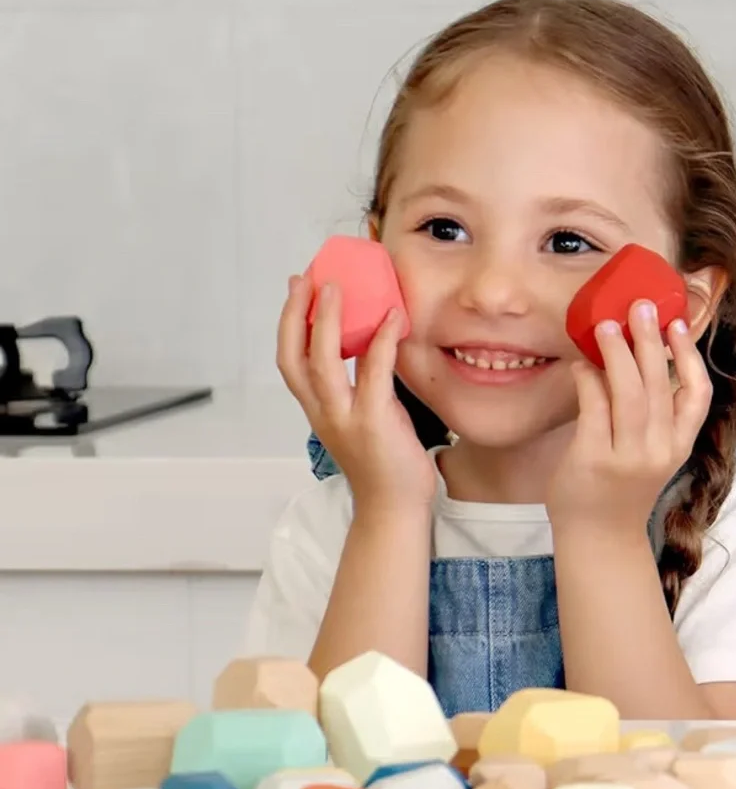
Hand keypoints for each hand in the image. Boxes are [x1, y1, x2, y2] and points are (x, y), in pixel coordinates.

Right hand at [277, 274, 436, 509]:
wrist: (393, 509)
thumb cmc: (384, 465)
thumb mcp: (363, 419)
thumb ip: (360, 387)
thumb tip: (372, 347)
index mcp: (317, 411)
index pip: (290, 362)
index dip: (289, 323)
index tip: (298, 289)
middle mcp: (323, 413)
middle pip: (294, 356)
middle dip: (296, 314)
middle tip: (306, 278)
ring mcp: (345, 418)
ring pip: (323, 362)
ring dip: (328, 320)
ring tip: (338, 287)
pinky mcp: (374, 422)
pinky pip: (373, 372)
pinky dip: (381, 341)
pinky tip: (393, 317)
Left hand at [545, 299, 711, 532]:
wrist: (599, 540)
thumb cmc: (620, 491)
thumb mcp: (651, 455)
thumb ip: (651, 416)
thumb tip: (633, 357)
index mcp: (678, 446)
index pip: (697, 395)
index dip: (689, 356)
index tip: (677, 325)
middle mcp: (658, 450)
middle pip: (659, 385)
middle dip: (650, 341)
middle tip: (640, 306)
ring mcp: (626, 457)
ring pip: (628, 392)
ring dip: (617, 353)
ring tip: (605, 325)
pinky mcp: (593, 459)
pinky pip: (593, 408)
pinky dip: (588, 380)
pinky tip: (580, 365)